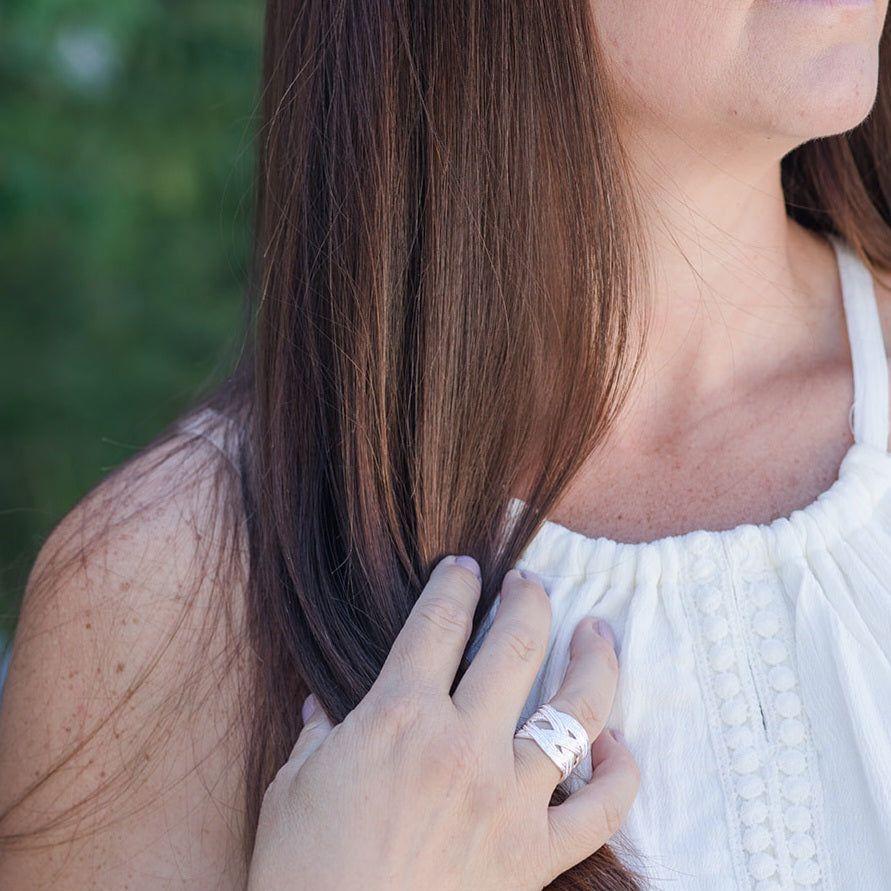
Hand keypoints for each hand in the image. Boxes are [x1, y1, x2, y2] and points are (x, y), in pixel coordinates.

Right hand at [246, 555, 638, 890]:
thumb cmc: (305, 877)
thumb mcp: (291, 791)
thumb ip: (318, 735)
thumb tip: (323, 703)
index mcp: (396, 717)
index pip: (436, 623)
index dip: (454, 585)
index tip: (465, 567)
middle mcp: (462, 744)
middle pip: (514, 644)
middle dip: (528, 599)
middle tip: (533, 582)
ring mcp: (508, 799)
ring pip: (575, 709)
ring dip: (594, 660)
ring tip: (598, 631)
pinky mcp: (536, 855)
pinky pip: (602, 809)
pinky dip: (619, 773)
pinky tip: (616, 745)